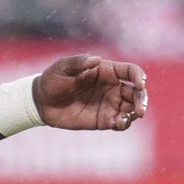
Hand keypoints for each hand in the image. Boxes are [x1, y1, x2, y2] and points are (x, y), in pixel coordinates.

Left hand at [33, 55, 147, 130]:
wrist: (41, 102)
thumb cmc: (53, 79)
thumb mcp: (63, 67)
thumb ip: (79, 63)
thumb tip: (96, 60)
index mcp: (106, 71)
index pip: (131, 71)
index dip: (139, 76)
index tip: (140, 84)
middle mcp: (112, 87)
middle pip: (136, 92)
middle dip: (142, 100)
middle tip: (141, 110)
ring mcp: (109, 104)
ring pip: (131, 109)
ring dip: (134, 114)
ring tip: (124, 118)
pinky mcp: (103, 120)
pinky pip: (119, 122)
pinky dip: (123, 124)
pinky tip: (117, 123)